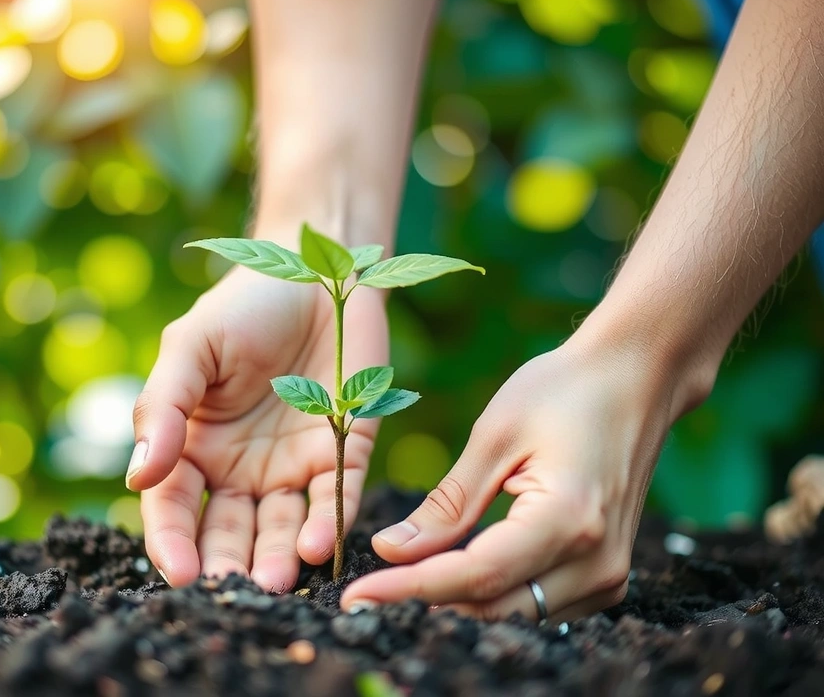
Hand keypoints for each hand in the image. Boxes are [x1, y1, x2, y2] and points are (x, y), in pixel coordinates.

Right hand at [128, 267, 387, 592]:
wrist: (318, 271)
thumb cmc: (244, 307)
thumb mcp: (191, 348)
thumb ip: (162, 409)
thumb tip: (136, 479)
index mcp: (194, 446)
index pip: (173, 507)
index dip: (172, 542)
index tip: (181, 574)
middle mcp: (240, 468)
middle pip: (227, 530)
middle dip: (229, 564)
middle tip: (235, 593)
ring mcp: (293, 465)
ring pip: (283, 527)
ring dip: (280, 556)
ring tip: (279, 580)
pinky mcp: (345, 452)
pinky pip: (336, 496)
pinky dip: (329, 521)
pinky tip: (322, 544)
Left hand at [341, 334, 699, 620]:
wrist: (637, 377)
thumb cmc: (564, 390)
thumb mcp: (495, 435)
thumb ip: (447, 504)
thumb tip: (391, 552)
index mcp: (568, 519)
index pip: (474, 577)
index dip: (410, 590)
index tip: (356, 595)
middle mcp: (597, 561)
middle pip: (494, 608)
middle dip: (424, 605)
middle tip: (363, 596)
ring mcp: (609, 575)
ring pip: (517, 615)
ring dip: (456, 606)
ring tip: (397, 588)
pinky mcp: (607, 575)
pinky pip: (540, 606)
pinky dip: (493, 598)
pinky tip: (449, 578)